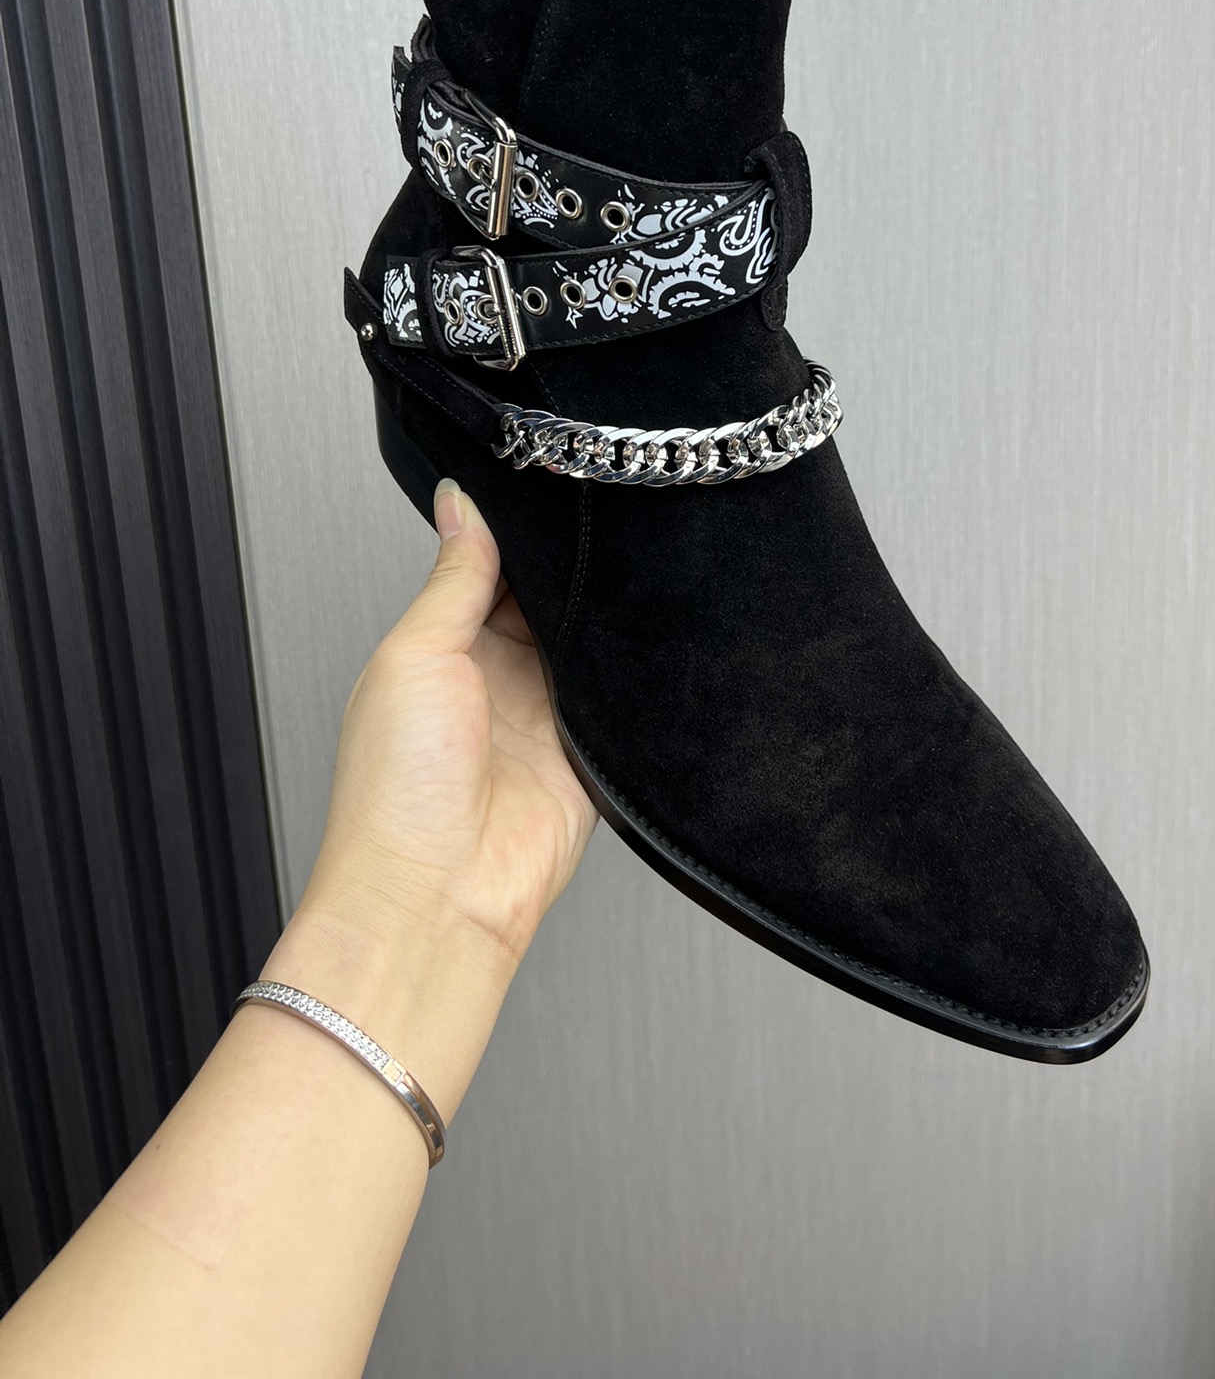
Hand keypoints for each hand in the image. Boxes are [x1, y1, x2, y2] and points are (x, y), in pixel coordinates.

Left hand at [306, 478, 596, 969]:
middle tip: (610, 519)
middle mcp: (496, 679)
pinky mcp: (590, 757)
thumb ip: (453, 578)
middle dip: (574, 570)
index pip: (492, 567)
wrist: (436, 899)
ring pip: (591, 644)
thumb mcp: (416, 655)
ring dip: (607, 619)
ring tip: (634, 572)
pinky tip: (651, 641)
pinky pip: (624, 702)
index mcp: (442, 647)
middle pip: (549, 601)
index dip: (523, 529)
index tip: (558, 484)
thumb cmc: (395, 794)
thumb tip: (459, 502)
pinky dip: (638, 676)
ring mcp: (545, 718)